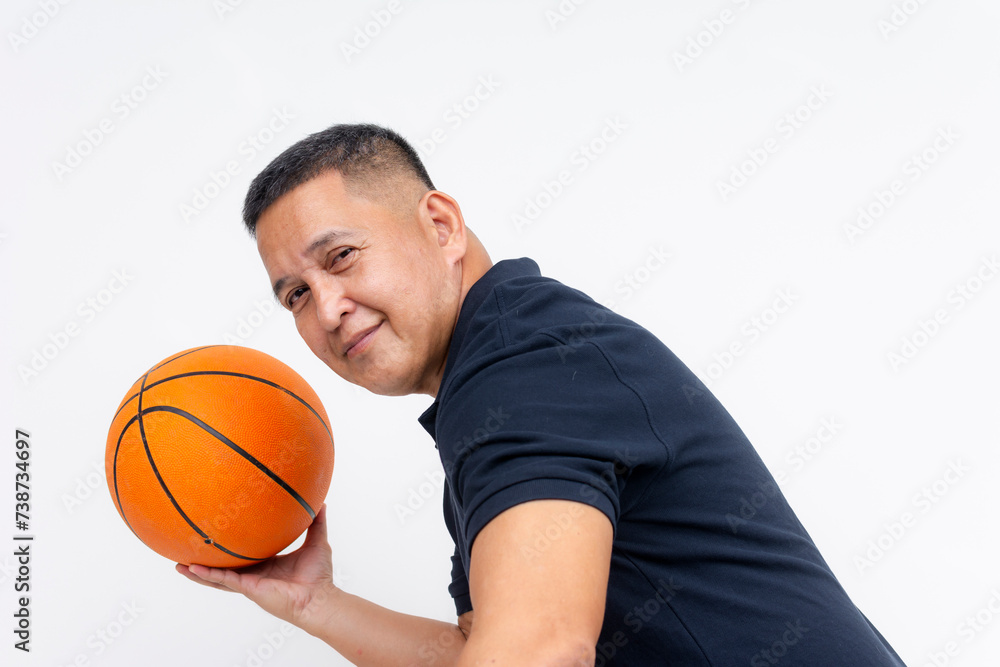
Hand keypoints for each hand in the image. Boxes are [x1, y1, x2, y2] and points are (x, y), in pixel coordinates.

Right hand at [176, 504, 339, 633]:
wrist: (319, 599)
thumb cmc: (319, 577)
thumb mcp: (316, 542)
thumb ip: (316, 523)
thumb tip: (320, 502)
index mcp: (266, 564)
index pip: (244, 554)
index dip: (231, 547)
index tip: (219, 534)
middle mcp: (254, 574)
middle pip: (224, 567)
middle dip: (206, 561)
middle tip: (187, 550)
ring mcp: (249, 583)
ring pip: (217, 577)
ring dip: (198, 572)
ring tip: (178, 565)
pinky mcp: (249, 588)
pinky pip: (224, 580)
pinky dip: (209, 575)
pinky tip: (193, 569)